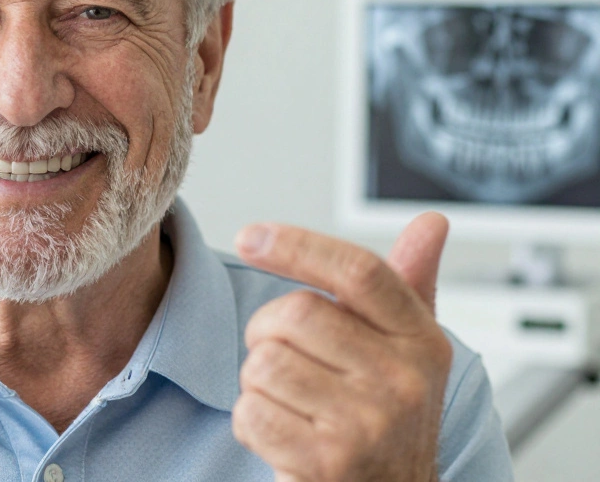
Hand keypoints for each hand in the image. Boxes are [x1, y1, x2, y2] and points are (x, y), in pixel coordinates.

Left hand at [231, 213, 452, 481]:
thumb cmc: (386, 420)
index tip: (251, 236)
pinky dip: (251, 423)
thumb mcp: (408, 352)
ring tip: (292, 404)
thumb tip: (431, 223)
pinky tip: (283, 435)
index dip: (297, 245)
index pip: (357, 271)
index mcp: (422, 341)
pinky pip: (250, 412)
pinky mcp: (329, 462)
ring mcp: (369, 423)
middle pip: (293, 313)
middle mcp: (404, 381)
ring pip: (264, 363)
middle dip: (267, 332)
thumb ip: (410, 285)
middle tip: (286, 360)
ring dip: (258, 383)